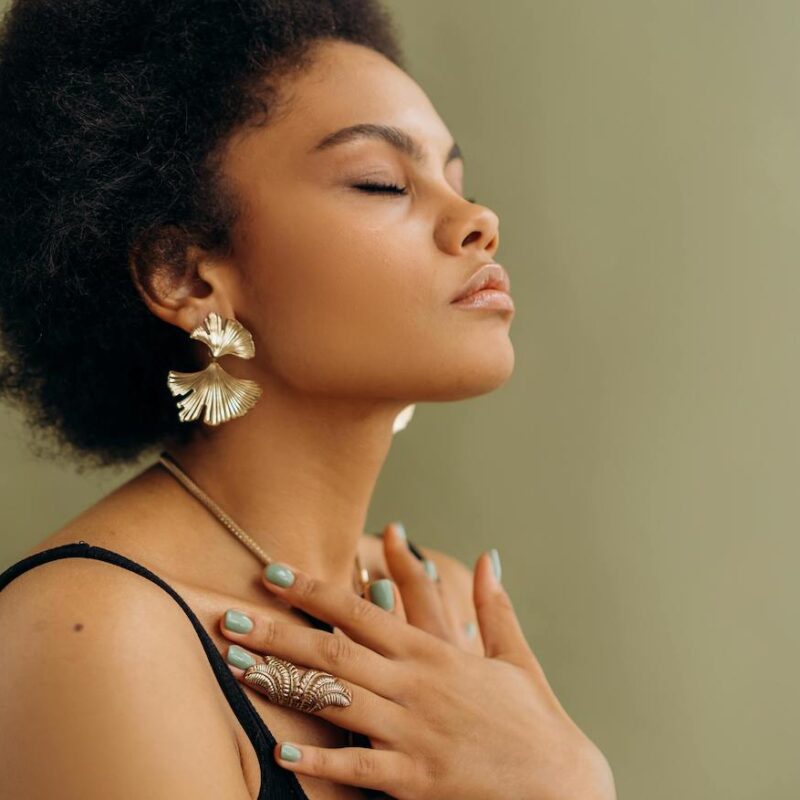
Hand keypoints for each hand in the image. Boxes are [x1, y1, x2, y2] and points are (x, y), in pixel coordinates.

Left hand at [217, 546, 616, 799]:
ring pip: (336, 700)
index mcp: (435, 653)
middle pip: (334, 652)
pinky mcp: (415, 777)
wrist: (562, 786)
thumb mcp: (515, 657)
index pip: (361, 611)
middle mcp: (416, 686)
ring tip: (238, 668)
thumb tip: (490, 556)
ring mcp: (413, 732)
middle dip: (277, 633)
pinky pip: (359, 766)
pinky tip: (283, 751)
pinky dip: (321, 759)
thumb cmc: (535, 720)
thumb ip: (495, 606)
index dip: (314, 591)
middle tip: (229, 618)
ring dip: (283, 684)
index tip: (273, 575)